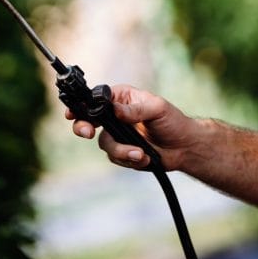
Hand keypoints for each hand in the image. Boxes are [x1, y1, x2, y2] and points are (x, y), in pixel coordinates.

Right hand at [68, 84, 196, 170]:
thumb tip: (115, 110)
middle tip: (88, 132)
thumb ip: (135, 109)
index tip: (72, 114)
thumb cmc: (173, 121)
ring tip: (141, 154)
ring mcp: (117, 135)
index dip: (81, 105)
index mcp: (121, 99)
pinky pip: (116, 158)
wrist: (184, 147)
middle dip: (84, 127)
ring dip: (123, 151)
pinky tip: (145, 157)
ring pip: (105, 144)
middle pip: (88, 121)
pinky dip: (131, 159)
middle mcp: (115, 116)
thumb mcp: (157, 109)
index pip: (95, 99)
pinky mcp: (122, 152)